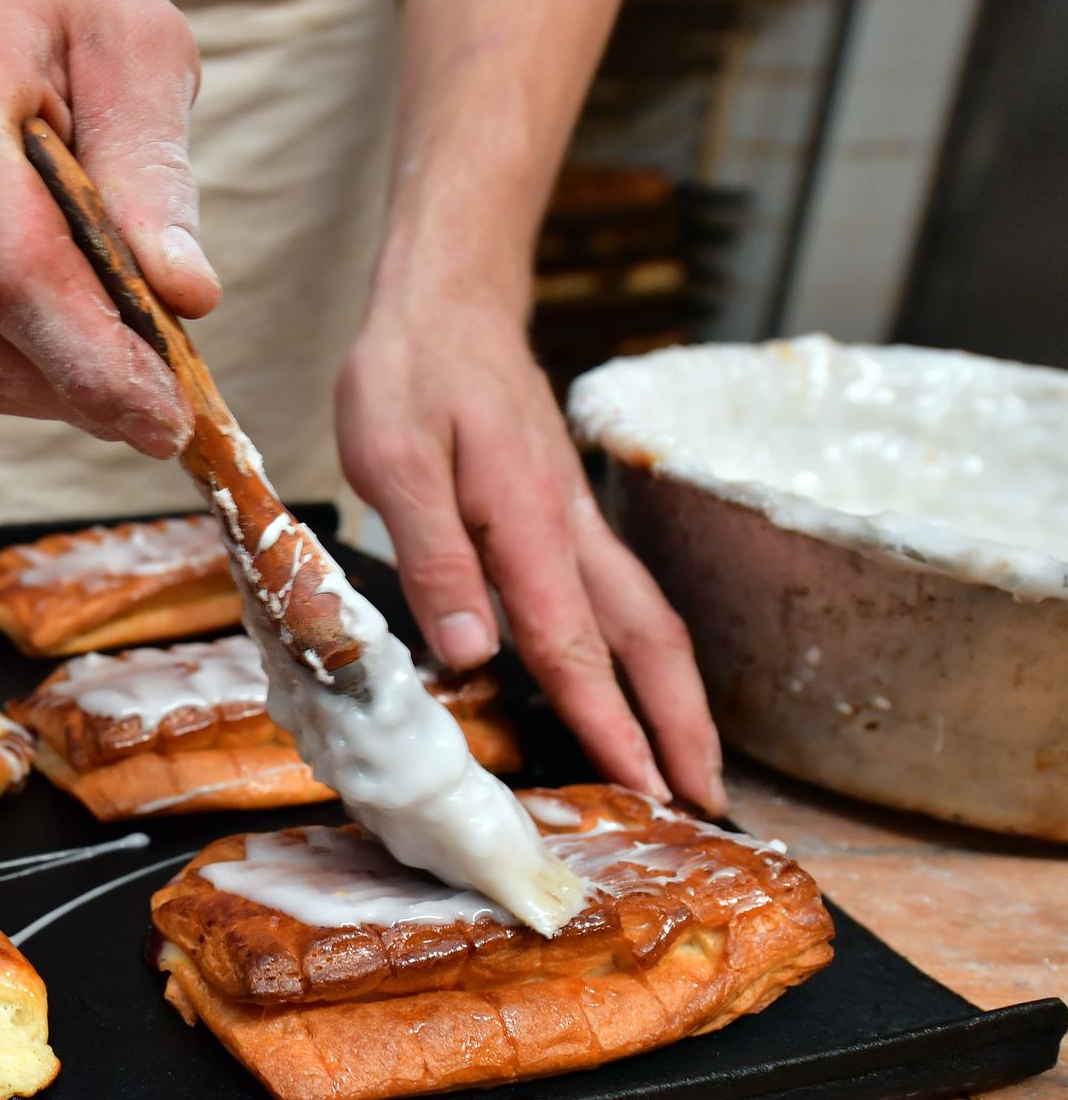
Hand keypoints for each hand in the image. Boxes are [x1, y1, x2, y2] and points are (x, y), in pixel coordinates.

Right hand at [0, 0, 218, 457]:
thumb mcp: (141, 49)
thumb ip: (154, 170)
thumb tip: (184, 297)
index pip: (11, 267)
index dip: (90, 359)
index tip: (167, 419)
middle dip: (88, 387)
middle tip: (179, 412)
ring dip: (60, 392)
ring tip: (142, 376)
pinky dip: (28, 375)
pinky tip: (89, 354)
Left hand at [337, 295, 726, 812]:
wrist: (447, 300)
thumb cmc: (408, 374)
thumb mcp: (393, 461)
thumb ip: (435, 559)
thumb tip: (472, 656)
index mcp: (527, 522)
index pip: (574, 645)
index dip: (610, 723)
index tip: (645, 787)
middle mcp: (568, 527)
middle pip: (646, 639)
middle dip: (680, 724)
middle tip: (706, 799)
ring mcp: (575, 518)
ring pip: (644, 617)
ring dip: (673, 693)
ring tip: (691, 760)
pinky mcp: (564, 511)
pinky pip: (618, 593)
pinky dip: (640, 651)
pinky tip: (634, 682)